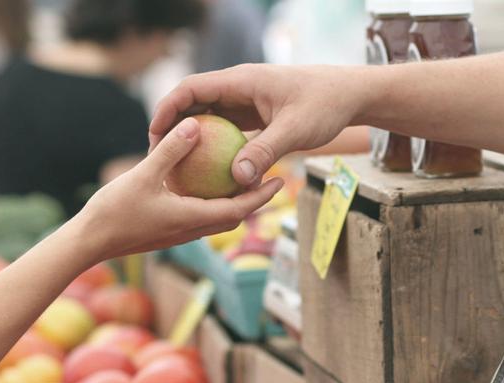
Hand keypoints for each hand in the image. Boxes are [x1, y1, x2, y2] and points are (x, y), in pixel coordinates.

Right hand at [77, 117, 283, 262]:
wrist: (89, 243)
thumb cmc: (114, 211)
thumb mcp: (143, 175)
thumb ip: (170, 150)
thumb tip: (195, 124)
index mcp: (192, 219)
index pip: (239, 209)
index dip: (262, 196)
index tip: (280, 180)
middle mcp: (191, 230)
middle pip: (234, 216)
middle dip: (255, 199)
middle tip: (271, 178)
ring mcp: (179, 233)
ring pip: (217, 218)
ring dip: (234, 202)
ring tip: (244, 179)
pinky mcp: (167, 232)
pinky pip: (198, 216)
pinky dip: (210, 202)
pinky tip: (204, 184)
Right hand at [149, 64, 364, 186]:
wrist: (349, 95)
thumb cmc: (325, 105)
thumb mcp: (295, 130)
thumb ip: (265, 152)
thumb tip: (237, 179)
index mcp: (241, 81)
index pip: (191, 88)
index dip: (168, 109)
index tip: (154, 135)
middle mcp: (239, 88)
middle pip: (194, 103)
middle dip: (173, 127)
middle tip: (158, 157)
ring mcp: (246, 101)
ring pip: (209, 117)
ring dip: (193, 139)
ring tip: (177, 167)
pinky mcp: (255, 115)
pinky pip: (227, 130)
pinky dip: (215, 147)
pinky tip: (209, 173)